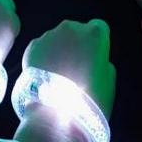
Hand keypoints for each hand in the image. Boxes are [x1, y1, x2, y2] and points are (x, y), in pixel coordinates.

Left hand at [16, 20, 115, 141]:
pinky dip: (43, 58)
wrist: (56, 114)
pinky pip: (41, 49)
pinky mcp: (32, 46)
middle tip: (75, 68)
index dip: (97, 44)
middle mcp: (71, 27)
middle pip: (76, 31)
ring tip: (57, 76)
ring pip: (57, 39)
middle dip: (76, 45)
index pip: (100, 28)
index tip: (94, 58)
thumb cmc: (90, 99)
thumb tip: (93, 58)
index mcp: (95, 33)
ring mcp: (49, 35)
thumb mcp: (109, 79)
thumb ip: (102, 61)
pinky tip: (45, 77)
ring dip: (59, 51)